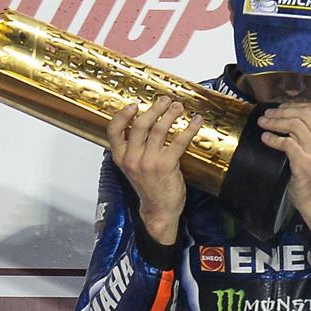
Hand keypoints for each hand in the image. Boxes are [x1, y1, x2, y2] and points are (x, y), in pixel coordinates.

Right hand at [107, 96, 202, 243]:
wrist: (159, 210)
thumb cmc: (149, 187)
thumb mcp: (133, 168)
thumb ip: (134, 149)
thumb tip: (145, 125)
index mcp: (121, 157)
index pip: (114, 131)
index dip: (122, 115)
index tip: (133, 105)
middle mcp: (132, 158)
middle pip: (140, 125)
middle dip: (155, 109)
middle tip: (166, 100)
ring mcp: (148, 162)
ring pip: (159, 129)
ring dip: (171, 114)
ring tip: (179, 107)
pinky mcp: (166, 165)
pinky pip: (179, 141)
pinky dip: (189, 129)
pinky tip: (196, 122)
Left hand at [258, 103, 310, 228]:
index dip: (294, 105)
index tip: (279, 107)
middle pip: (302, 114)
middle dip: (281, 111)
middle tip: (267, 114)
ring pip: (294, 125)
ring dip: (275, 122)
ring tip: (263, 123)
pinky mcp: (305, 162)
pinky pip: (286, 143)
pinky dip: (273, 139)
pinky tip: (265, 138)